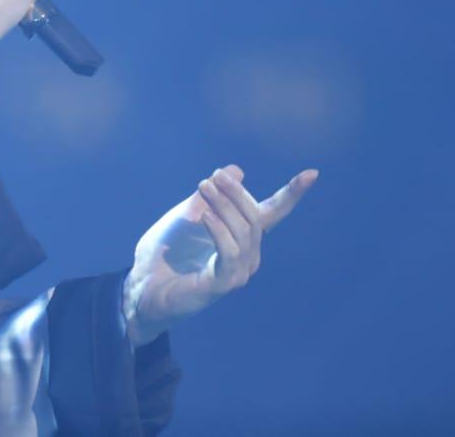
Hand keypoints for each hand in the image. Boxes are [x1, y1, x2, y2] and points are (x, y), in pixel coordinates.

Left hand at [121, 165, 318, 346]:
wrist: (142, 285)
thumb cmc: (166, 253)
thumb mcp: (188, 214)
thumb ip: (211, 195)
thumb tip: (235, 170)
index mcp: (242, 239)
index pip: (272, 214)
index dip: (291, 194)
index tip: (312, 173)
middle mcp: (248, 256)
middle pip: (254, 217)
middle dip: (236, 193)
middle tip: (212, 177)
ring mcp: (238, 272)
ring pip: (243, 231)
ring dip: (224, 205)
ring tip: (203, 187)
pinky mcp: (223, 284)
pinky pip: (230, 252)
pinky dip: (219, 230)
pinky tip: (204, 215)